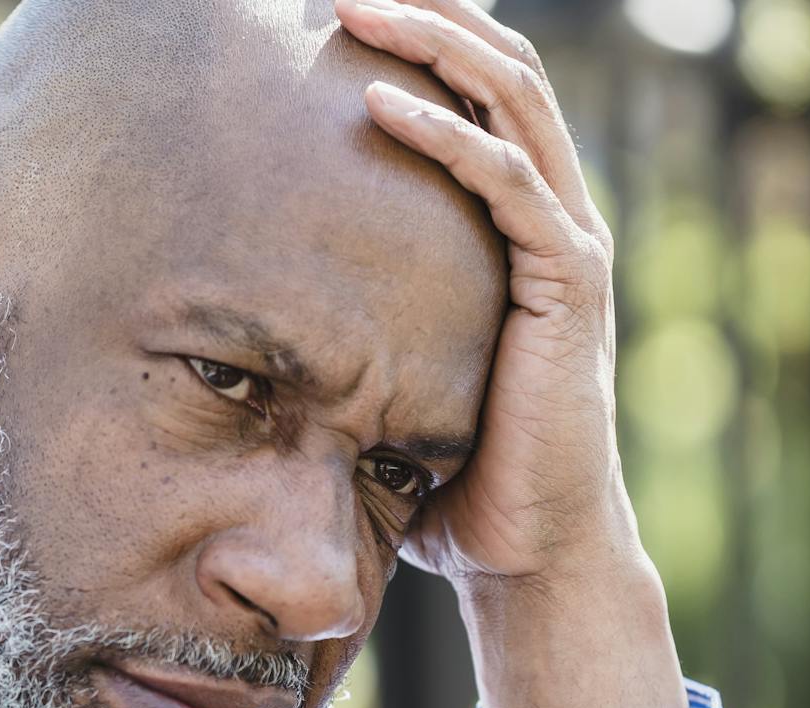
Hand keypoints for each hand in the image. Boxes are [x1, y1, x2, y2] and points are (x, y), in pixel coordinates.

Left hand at [335, 0, 699, 707]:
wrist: (526, 552)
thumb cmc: (452, 478)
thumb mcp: (390, 377)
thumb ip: (348, 329)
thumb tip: (240, 323)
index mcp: (516, 224)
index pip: (476, 93)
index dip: (420, 34)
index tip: (339, 0)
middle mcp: (553, 215)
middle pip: (500, 67)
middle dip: (427, 7)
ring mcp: (570, 244)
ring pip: (510, 100)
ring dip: (433, 41)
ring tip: (354, 3)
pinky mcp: (569, 284)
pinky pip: (508, 185)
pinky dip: (448, 137)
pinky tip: (380, 107)